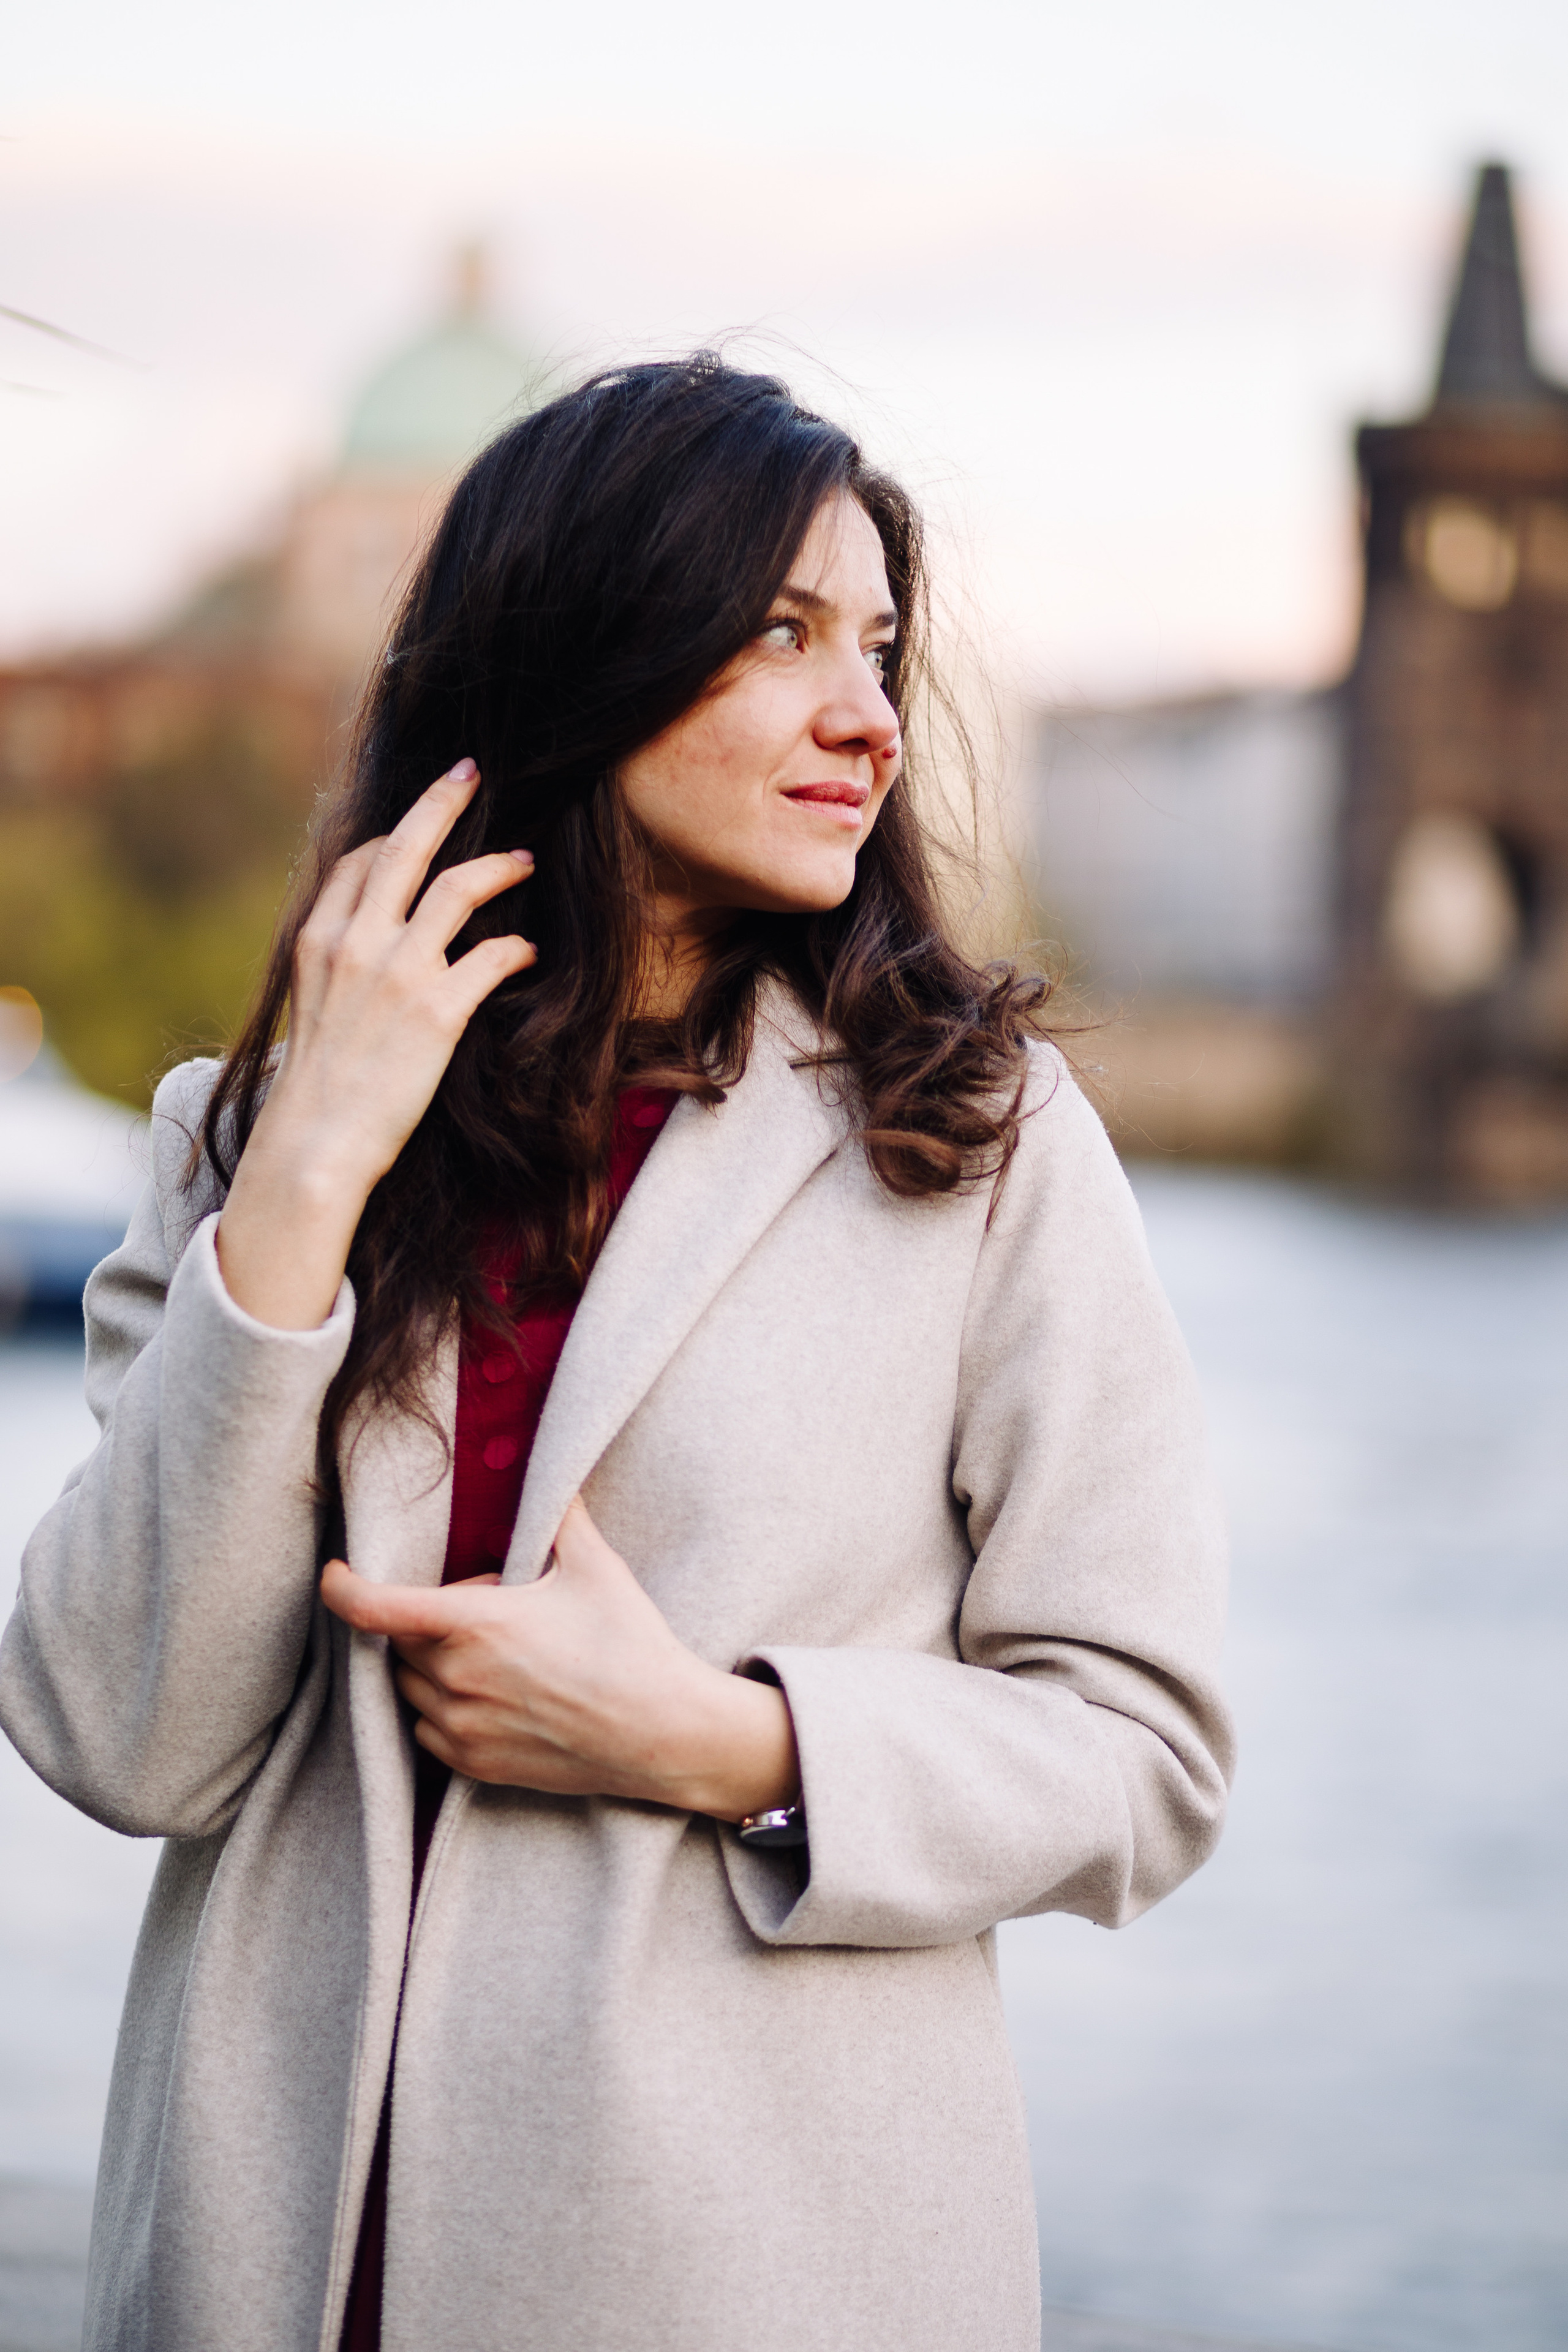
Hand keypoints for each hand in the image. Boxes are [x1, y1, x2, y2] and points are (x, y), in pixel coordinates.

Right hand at [217, 760, 534, 1328]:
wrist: (314, 1145)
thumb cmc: (319, 1088)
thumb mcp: (313, 1009)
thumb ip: (339, 968)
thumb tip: (370, 951)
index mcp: (318, 939)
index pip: (359, 861)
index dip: (395, 835)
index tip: (423, 825)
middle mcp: (354, 943)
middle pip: (405, 846)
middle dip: (442, 801)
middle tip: (472, 775)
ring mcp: (396, 973)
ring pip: (456, 889)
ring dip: (497, 868)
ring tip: (524, 862)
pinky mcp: (436, 1011)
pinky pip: (491, 957)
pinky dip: (515, 950)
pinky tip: (528, 954)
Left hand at [319, 1497, 799, 1822]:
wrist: (663, 1732)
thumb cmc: (631, 1645)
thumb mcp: (595, 1568)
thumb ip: (560, 1515)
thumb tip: (551, 1469)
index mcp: (474, 1625)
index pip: (374, 1608)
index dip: (341, 1586)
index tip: (334, 1572)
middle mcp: (456, 1680)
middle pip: (403, 1643)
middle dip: (432, 1621)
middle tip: (493, 1612)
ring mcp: (462, 1728)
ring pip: (412, 1687)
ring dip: (434, 1665)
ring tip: (498, 1655)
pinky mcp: (475, 1766)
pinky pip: (428, 1731)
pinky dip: (444, 1708)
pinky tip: (495, 1694)